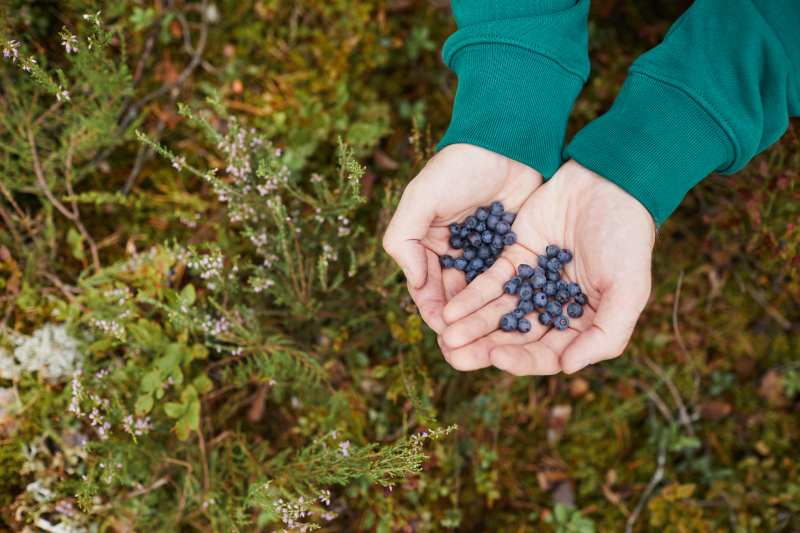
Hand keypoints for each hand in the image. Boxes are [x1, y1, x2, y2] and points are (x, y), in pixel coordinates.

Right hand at [382, 144, 541, 345]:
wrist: (507, 142)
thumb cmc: (459, 167)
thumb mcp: (421, 197)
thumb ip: (404, 238)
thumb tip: (412, 282)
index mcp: (427, 245)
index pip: (426, 289)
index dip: (433, 313)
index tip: (443, 334)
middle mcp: (455, 255)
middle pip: (454, 300)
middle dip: (459, 327)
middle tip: (467, 353)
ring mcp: (485, 255)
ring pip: (481, 298)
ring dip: (484, 322)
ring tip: (493, 347)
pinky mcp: (514, 252)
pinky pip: (508, 284)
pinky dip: (509, 304)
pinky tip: (517, 323)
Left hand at [439, 160, 655, 374]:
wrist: (608, 183)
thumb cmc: (627, 238)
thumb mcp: (629, 289)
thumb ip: (606, 333)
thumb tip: (567, 367)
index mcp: (583, 323)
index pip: (547, 353)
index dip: (521, 359)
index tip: (496, 357)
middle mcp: (553, 308)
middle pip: (515, 338)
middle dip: (484, 349)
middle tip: (454, 357)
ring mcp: (532, 284)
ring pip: (497, 313)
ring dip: (471, 327)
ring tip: (445, 338)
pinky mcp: (514, 259)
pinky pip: (488, 284)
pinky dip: (470, 298)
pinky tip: (450, 310)